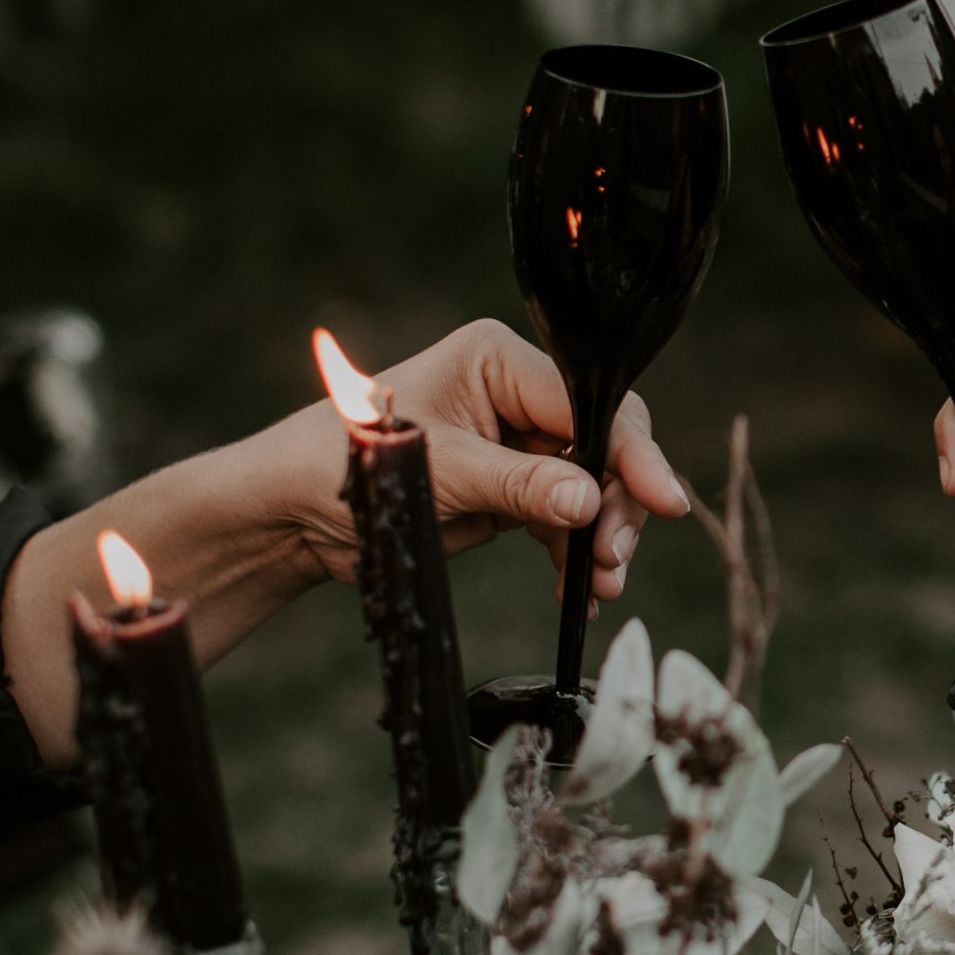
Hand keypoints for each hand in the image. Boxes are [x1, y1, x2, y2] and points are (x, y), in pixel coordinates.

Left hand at [263, 319, 688, 602]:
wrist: (292, 513)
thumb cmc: (344, 464)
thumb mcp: (438, 472)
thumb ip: (517, 486)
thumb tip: (590, 501)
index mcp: (498, 360)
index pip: (589, 402)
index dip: (630, 452)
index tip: (662, 501)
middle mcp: (516, 394)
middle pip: (603, 443)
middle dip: (618, 503)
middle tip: (613, 559)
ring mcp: (516, 443)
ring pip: (592, 487)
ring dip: (602, 538)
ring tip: (599, 586)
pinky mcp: (509, 488)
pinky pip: (563, 518)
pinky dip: (575, 554)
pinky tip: (580, 594)